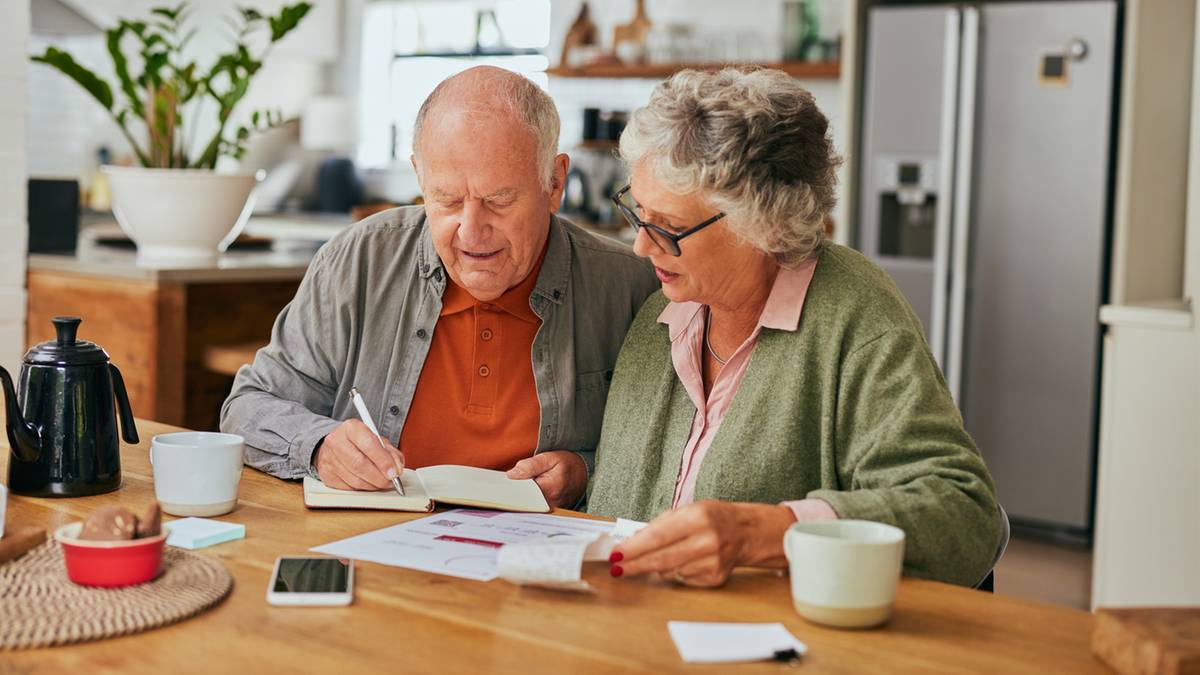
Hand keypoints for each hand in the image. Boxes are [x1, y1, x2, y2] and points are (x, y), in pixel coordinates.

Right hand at [314, 419, 404, 490]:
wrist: (335, 445)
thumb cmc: (358, 442)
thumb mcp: (377, 440)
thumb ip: (390, 452)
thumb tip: (397, 468)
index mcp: (351, 428)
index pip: (369, 445)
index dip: (384, 461)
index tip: (394, 472)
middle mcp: (336, 441)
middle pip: (360, 465)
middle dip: (380, 477)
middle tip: (391, 481)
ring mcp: (329, 459)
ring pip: (355, 480)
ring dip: (373, 485)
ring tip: (382, 482)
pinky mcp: (326, 475)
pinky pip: (348, 487)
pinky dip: (362, 488)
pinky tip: (368, 483)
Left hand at [506, 450, 587, 507]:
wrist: (585, 473)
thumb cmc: (568, 464)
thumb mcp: (550, 458)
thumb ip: (530, 465)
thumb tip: (511, 475)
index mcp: (548, 489)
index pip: (521, 494)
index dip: (509, 490)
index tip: (500, 486)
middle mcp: (549, 504)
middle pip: (523, 502)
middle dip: (513, 495)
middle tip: (502, 488)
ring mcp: (551, 510)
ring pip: (527, 506)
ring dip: (519, 498)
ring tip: (512, 490)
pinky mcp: (550, 511)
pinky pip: (534, 508)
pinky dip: (526, 501)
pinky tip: (521, 494)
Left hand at [608, 500, 799, 586]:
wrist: (747, 532)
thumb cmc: (714, 517)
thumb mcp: (688, 510)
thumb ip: (660, 525)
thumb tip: (632, 542)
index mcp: (698, 517)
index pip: (657, 536)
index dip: (633, 548)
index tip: (616, 555)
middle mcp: (706, 540)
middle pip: (660, 559)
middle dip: (634, 565)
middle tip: (617, 568)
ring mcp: (712, 562)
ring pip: (669, 572)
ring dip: (655, 567)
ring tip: (654, 558)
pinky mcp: (715, 578)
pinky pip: (682, 579)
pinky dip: (675, 572)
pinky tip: (683, 561)